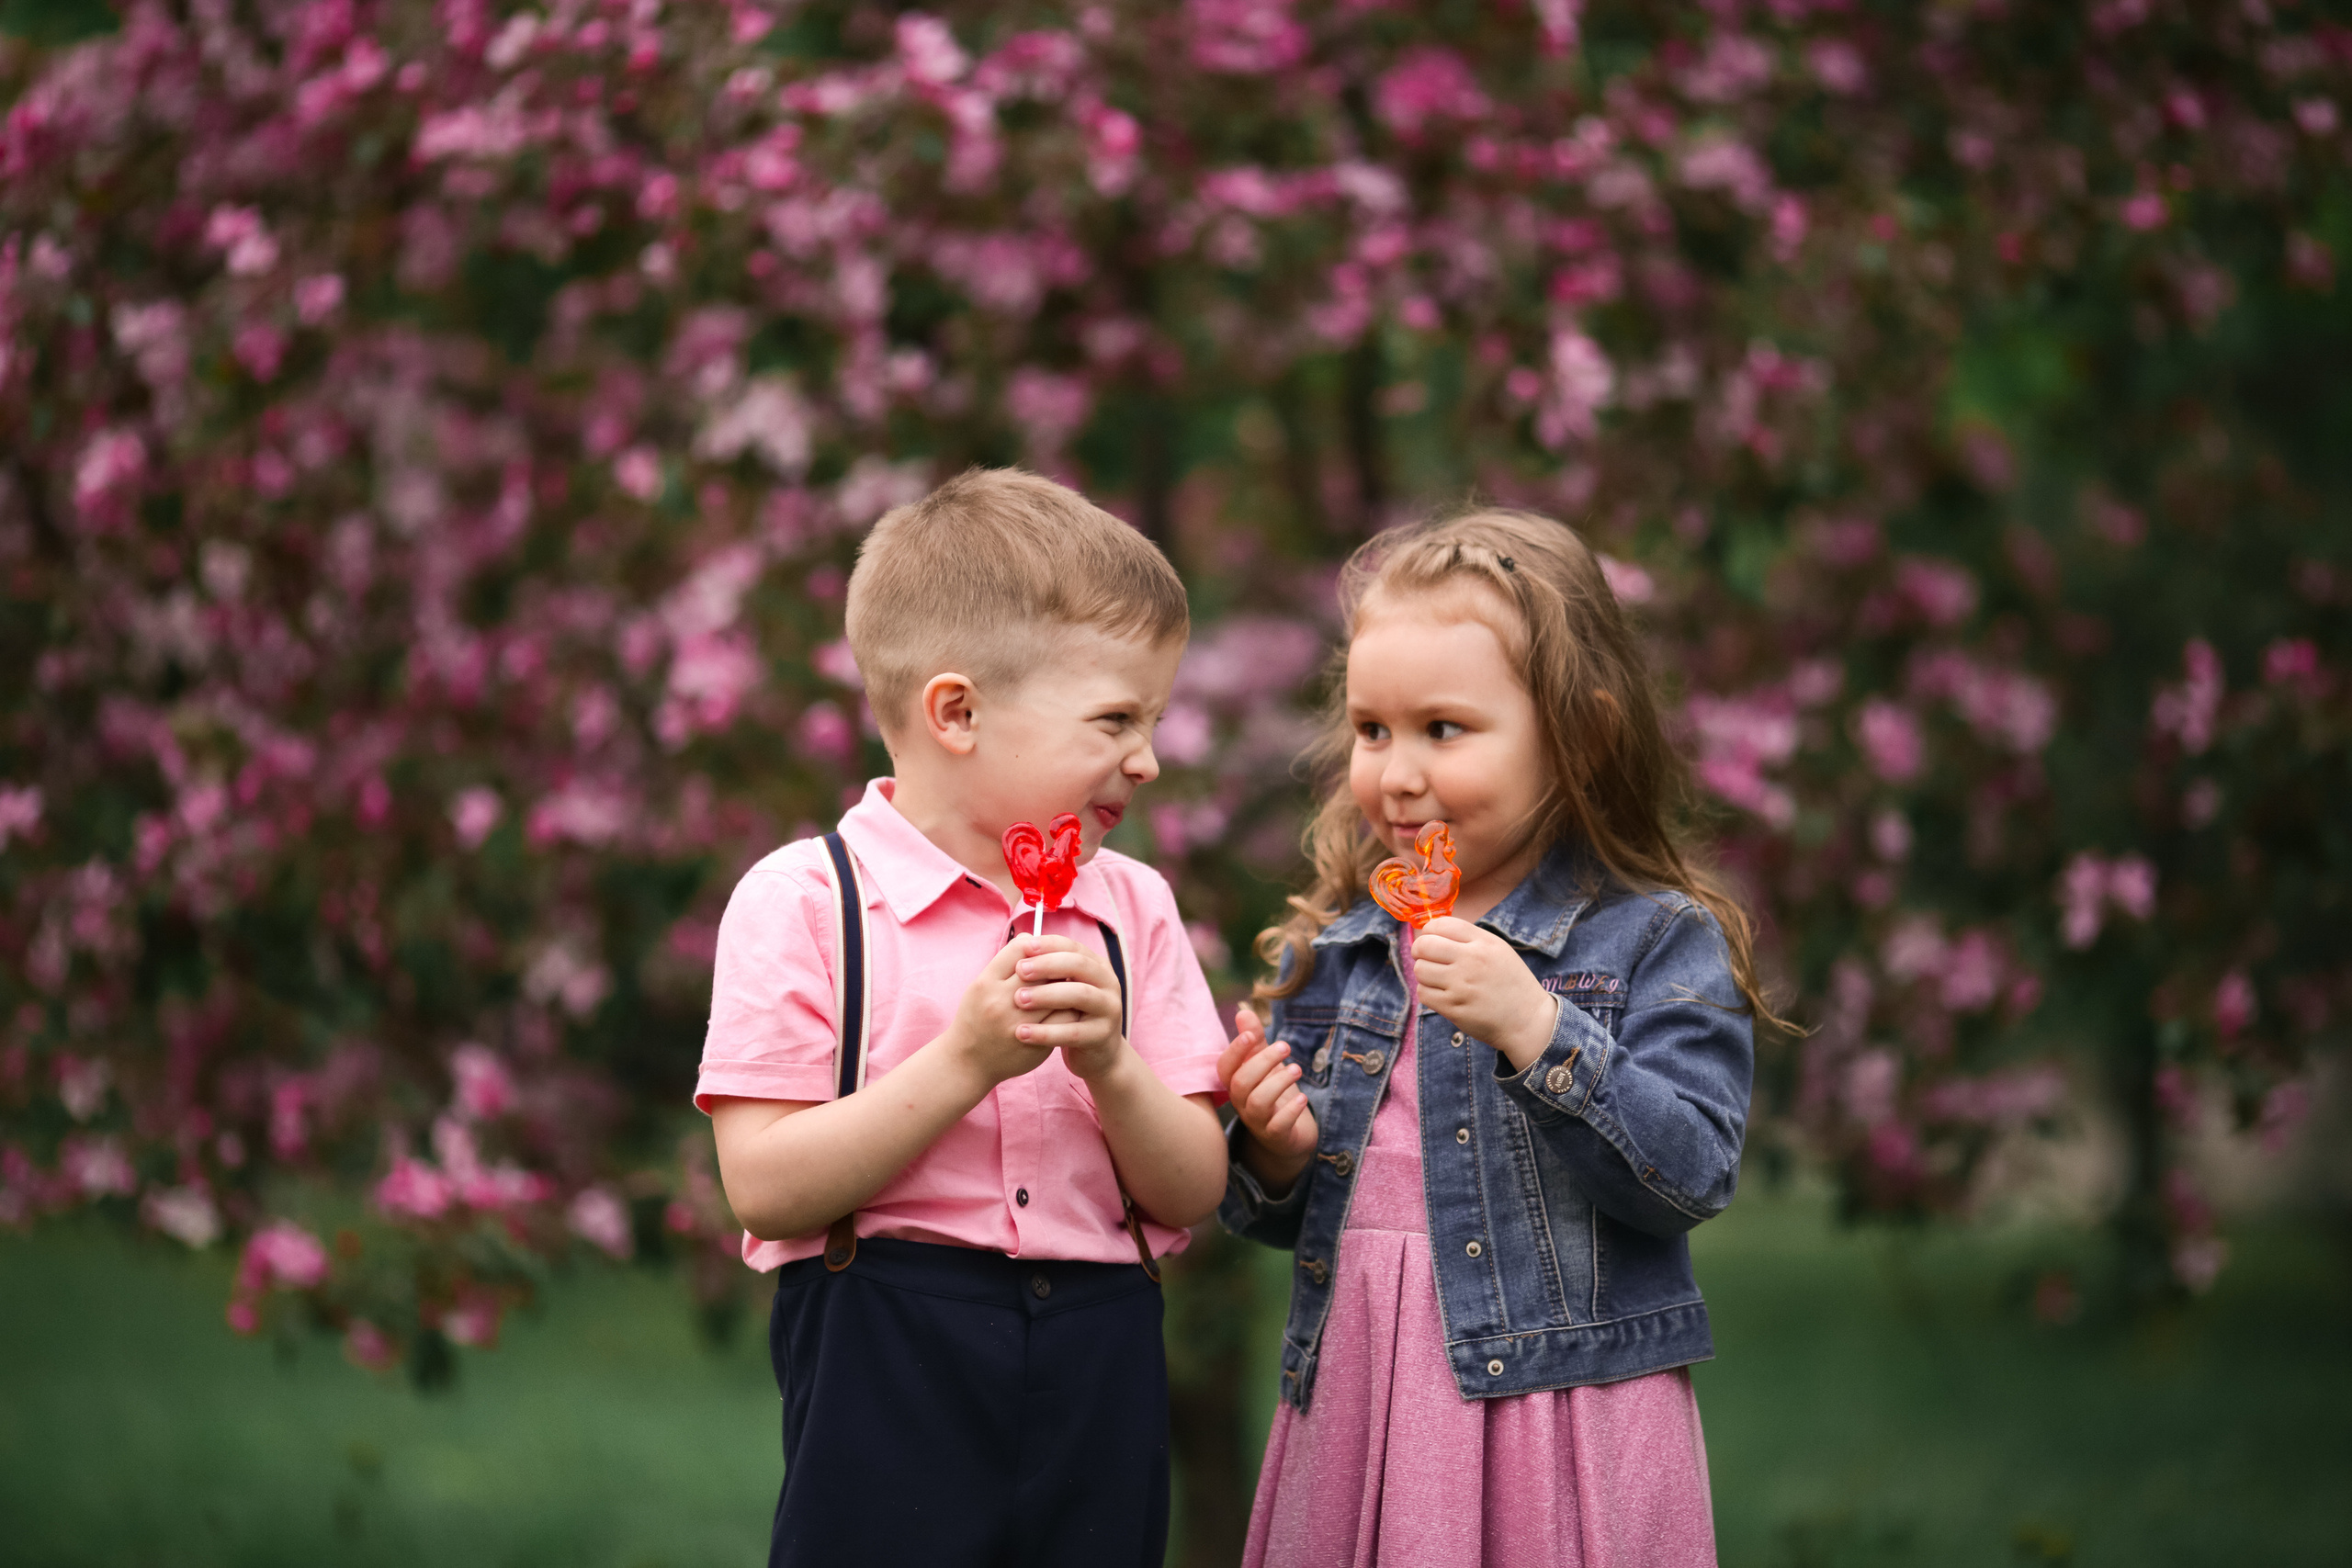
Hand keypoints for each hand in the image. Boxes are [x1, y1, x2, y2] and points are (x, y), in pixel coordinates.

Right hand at [946, 936, 1061, 1088]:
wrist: (967, 1062)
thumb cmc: (976, 1018)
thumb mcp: (980, 987)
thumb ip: (1004, 963)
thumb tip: (1032, 938)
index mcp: (986, 984)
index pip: (1019, 949)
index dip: (1037, 946)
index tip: (1043, 952)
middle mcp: (1001, 1003)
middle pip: (1042, 970)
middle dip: (1056, 965)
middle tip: (1063, 966)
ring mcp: (1018, 1025)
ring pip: (1058, 994)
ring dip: (1068, 986)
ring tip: (1070, 985)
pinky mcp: (1035, 1044)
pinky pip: (1064, 1020)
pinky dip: (1071, 1009)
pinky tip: (1069, 1007)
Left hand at [1010, 936, 1127, 1080]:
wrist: (1097, 1054)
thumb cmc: (1071, 1014)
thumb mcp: (1062, 988)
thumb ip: (1047, 969)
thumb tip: (1020, 940)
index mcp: (1097, 966)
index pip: (1074, 947)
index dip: (1049, 945)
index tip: (1023, 948)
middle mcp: (1108, 983)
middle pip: (1079, 966)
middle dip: (1048, 965)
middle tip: (1020, 970)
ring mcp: (1109, 1009)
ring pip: (1080, 995)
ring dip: (1047, 995)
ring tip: (1019, 1000)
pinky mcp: (1102, 1036)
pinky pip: (1073, 1032)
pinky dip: (1046, 1032)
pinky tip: (1022, 1033)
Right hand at [1217, 1003, 1317, 1193]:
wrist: (1289, 1134)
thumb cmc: (1272, 1093)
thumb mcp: (1264, 1064)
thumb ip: (1254, 1040)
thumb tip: (1243, 1011)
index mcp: (1236, 1083)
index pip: (1224, 1067)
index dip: (1234, 1051)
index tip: (1251, 1035)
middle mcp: (1241, 1103)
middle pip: (1241, 1082)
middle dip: (1263, 1061)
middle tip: (1286, 1046)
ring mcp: (1257, 1121)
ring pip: (1258, 1102)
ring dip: (1278, 1082)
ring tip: (1297, 1069)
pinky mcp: (1276, 1136)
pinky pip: (1278, 1125)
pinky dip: (1291, 1110)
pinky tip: (1303, 1098)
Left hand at [1411, 916, 1559, 1072]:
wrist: (1527, 1020)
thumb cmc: (1511, 983)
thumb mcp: (1499, 950)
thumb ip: (1469, 938)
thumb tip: (1433, 932)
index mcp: (1483, 943)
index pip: (1441, 924)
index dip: (1429, 930)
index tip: (1430, 938)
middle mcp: (1471, 961)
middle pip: (1424, 945)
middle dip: (1419, 950)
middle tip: (1425, 957)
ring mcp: (1461, 985)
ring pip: (1420, 970)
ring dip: (1424, 973)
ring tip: (1437, 978)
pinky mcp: (1453, 1008)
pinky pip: (1423, 993)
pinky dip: (1427, 992)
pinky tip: (1440, 993)